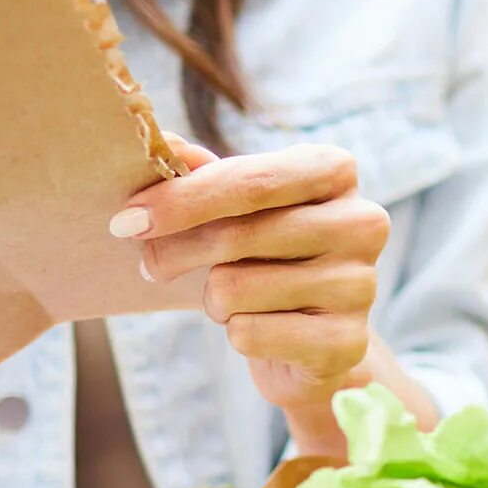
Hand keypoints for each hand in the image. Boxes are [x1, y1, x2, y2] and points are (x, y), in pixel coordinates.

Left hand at [114, 135, 389, 416]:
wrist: (313, 335)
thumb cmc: (266, 254)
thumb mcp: (234, 205)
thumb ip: (199, 172)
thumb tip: (165, 144)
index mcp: (335, 171)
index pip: (251, 181)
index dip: (181, 200)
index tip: (126, 219)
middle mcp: (362, 223)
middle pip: (234, 237)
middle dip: (174, 253)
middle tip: (151, 265)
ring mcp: (361, 286)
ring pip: (233, 290)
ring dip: (213, 299)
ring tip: (231, 298)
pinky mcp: (347, 343)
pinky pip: (249, 336)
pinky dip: (236, 335)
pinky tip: (259, 328)